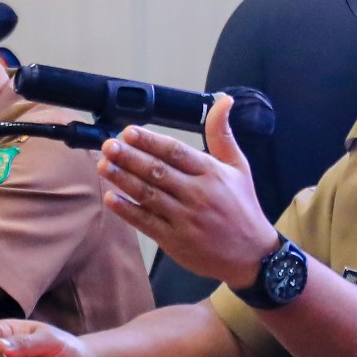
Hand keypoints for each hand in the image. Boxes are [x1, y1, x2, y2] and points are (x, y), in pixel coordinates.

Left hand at [97, 95, 281, 286]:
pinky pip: (146, 222)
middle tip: (108, 145)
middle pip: (157, 171)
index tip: (129, 132)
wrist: (252, 255)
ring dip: (123, 180)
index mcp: (212, 173)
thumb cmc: (243, 207)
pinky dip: (128, 210)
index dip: (150, 141)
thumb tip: (224, 101)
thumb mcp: (239, 167)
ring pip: (148, 195)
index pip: (176, 152)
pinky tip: (112, 198)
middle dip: (130, 157)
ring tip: (104, 166)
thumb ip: (222, 134)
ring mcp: (185, 219)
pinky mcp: (175, 240)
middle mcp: (198, 194)